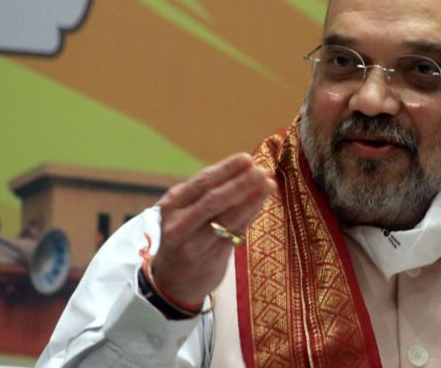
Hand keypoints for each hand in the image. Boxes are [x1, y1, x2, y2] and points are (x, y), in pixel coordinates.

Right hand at [151, 153, 276, 305]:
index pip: (201, 182)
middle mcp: (179, 223)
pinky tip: (261, 204)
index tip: (246, 158)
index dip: (226, 169)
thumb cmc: (183, 237)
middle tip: (261, 170)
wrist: (171, 282)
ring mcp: (194, 243)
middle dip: (240, 183)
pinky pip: (234, 233)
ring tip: (269, 184)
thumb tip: (245, 170)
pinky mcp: (209, 259)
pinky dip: (249, 216)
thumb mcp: (184, 212)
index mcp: (172, 205)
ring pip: (226, 217)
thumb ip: (207, 194)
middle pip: (213, 199)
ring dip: (251, 199)